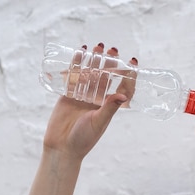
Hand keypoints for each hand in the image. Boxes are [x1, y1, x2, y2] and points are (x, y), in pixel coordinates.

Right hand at [43, 43, 137, 159]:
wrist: (62, 148)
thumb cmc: (83, 139)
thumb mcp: (99, 122)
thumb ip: (109, 108)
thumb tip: (123, 94)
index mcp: (108, 107)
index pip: (121, 87)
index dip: (128, 75)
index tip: (132, 62)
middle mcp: (97, 100)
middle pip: (106, 77)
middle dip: (110, 63)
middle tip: (113, 49)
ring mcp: (82, 96)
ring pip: (90, 74)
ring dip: (94, 60)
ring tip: (98, 46)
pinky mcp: (68, 95)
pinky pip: (73, 77)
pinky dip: (76, 64)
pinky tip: (80, 52)